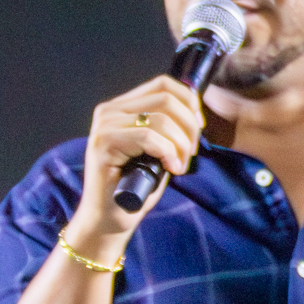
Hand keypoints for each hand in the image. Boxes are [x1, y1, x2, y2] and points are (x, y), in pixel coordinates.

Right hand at [64, 76, 204, 243]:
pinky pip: (149, 137)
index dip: (189, 101)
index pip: (163, 84)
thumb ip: (168, 127)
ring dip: (180, 143)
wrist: (108, 219)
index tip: (199, 126)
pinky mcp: (104, 143)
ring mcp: (104, 125)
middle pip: (166, 99)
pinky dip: (168, 152)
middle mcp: (109, 110)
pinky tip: (171, 168)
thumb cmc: (135, 187)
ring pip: (161, 119)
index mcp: (122, 107)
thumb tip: (195, 113)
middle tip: (190, 152)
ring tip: (180, 165)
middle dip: (189, 126)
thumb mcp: (157, 150)